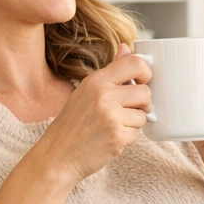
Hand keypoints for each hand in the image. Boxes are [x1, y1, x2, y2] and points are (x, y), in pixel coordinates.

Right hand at [36, 45, 151, 188]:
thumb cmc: (72, 124)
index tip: (144, 81)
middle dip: (143, 104)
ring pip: (143, 115)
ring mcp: (111, 117)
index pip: (135, 63)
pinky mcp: (117, 137)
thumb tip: (127, 48)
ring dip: (134, 123)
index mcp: (96, 80)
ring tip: (113, 126)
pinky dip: (128, 138)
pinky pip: (138, 133)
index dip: (147, 71)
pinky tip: (110, 138)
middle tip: (129, 111)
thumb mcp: (86, 90)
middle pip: (145, 92)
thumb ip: (110, 71)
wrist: (57, 156)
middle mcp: (103, 95)